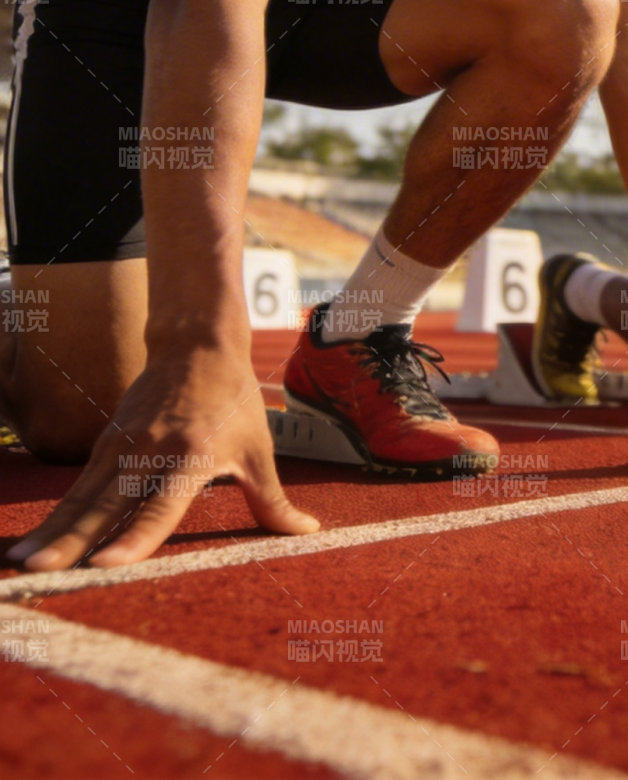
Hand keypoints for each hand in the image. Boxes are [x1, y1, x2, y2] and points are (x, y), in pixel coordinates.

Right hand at [5, 345, 317, 571]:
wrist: (198, 345)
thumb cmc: (235, 402)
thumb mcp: (258, 450)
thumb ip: (272, 500)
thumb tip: (308, 533)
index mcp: (193, 455)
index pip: (160, 505)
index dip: (135, 537)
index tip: (107, 564)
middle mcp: (151, 452)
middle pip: (108, 504)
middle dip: (73, 542)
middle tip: (42, 573)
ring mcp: (123, 447)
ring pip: (83, 498)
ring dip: (52, 533)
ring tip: (23, 566)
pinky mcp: (105, 445)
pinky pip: (77, 488)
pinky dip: (54, 517)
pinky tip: (30, 546)